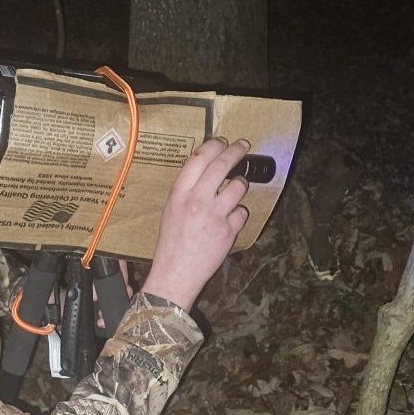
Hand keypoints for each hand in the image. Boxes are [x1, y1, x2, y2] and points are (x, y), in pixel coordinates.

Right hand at [140, 137, 250, 311]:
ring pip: (238, 186)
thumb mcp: (170, 209)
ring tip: (235, 188)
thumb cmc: (171, 242)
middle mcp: (196, 201)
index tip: (222, 141)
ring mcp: (214, 215)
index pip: (199, 158)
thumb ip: (187, 189)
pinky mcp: (228, 231)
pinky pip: (242, 212)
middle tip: (242, 145)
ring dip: (240, 184)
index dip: (214, 145)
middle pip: (222, 165)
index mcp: (178, 194)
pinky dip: (238, 214)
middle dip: (235, 151)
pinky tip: (229, 219)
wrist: (175, 273)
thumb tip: (206, 167)